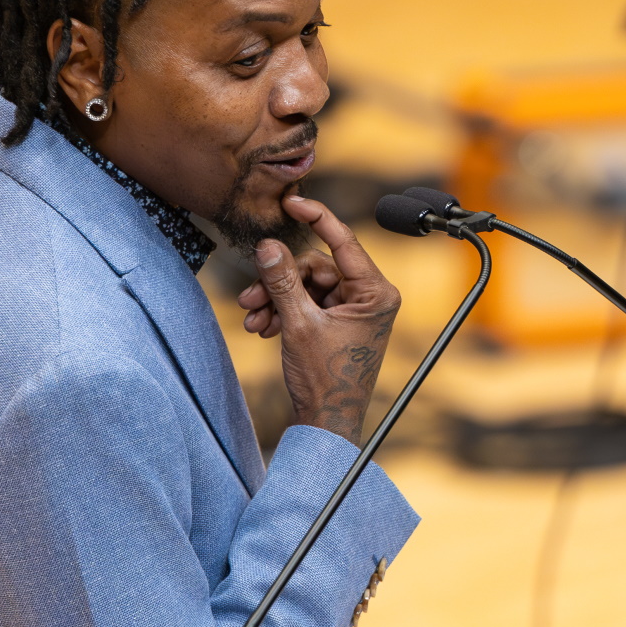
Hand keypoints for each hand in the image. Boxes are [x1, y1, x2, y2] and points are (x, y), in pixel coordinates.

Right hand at [237, 195, 398, 442]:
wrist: (326, 424)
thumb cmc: (325, 381)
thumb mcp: (299, 325)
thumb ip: (282, 281)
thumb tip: (267, 246)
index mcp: (376, 293)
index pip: (344, 241)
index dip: (316, 218)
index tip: (292, 202)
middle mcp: (371, 298)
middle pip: (316, 267)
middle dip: (278, 282)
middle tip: (249, 298)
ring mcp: (355, 310)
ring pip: (306, 286)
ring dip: (276, 300)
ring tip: (253, 320)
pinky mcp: (339, 322)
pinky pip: (307, 303)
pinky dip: (284, 312)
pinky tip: (263, 329)